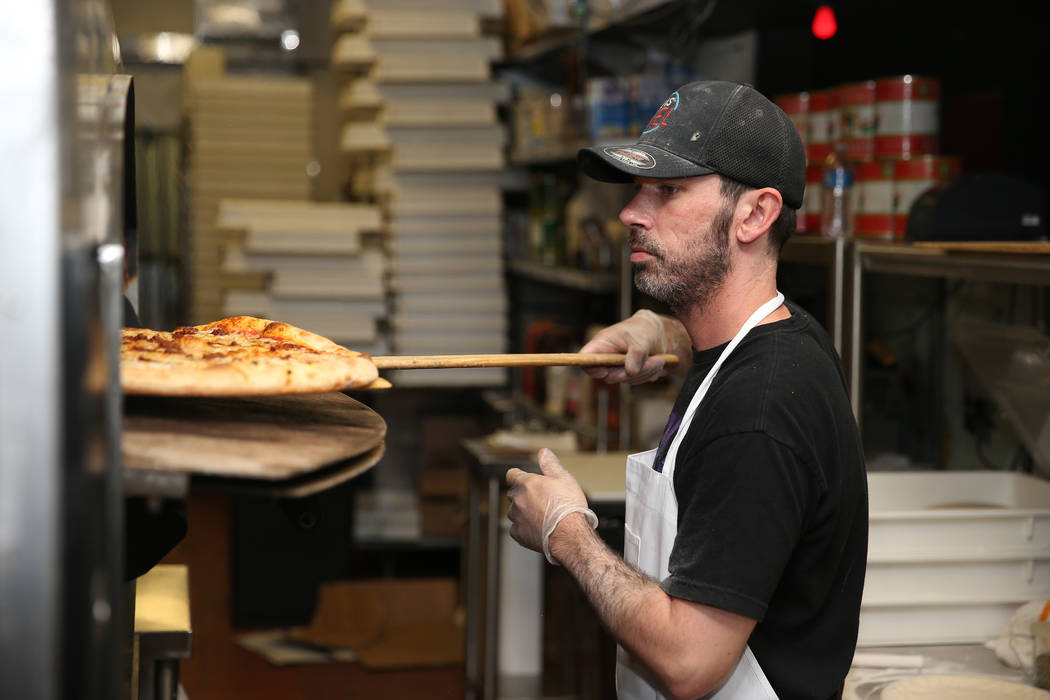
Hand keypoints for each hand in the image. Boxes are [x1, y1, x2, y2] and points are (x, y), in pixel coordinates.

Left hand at [506, 448, 596, 563]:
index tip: (523, 479)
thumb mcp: (564, 478)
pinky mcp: (519, 534)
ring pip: (514, 512)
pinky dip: (524, 528)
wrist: (570, 535)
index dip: (518, 476)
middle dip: (523, 495)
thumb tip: (544, 453)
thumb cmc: (568, 508)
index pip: (512, 474)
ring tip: (541, 516)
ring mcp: (517, 517)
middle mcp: (518, 499)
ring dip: (523, 512)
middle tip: (540, 500)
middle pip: (514, 494)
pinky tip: (537, 528)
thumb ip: (550, 464)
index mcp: (527, 483)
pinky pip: (516, 529)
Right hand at [581, 309, 668, 384]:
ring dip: (644, 372)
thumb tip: (630, 372)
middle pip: (609, 376)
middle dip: (630, 372)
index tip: (605, 371)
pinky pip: (636, 381)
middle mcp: (607, 357)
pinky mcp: (627, 373)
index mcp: (602, 344)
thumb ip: (636, 354)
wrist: (657, 333)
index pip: (585, 358)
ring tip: (658, 359)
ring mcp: (617, 367)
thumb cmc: (643, 330)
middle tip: (651, 362)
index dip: (590, 367)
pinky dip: (648, 373)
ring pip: (626, 380)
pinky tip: (655, 362)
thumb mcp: (642, 339)